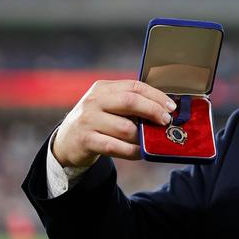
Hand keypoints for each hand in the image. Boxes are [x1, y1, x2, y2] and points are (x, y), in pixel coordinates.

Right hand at [52, 80, 175, 167]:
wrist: (66, 141)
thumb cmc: (97, 121)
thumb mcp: (109, 105)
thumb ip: (131, 104)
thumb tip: (165, 109)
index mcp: (103, 88)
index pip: (134, 86)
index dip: (156, 96)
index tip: (171, 107)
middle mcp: (93, 101)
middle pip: (130, 101)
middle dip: (153, 111)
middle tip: (166, 121)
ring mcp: (88, 120)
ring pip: (126, 128)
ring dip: (143, 136)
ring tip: (152, 140)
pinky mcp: (86, 140)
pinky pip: (116, 147)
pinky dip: (133, 151)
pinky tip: (142, 152)